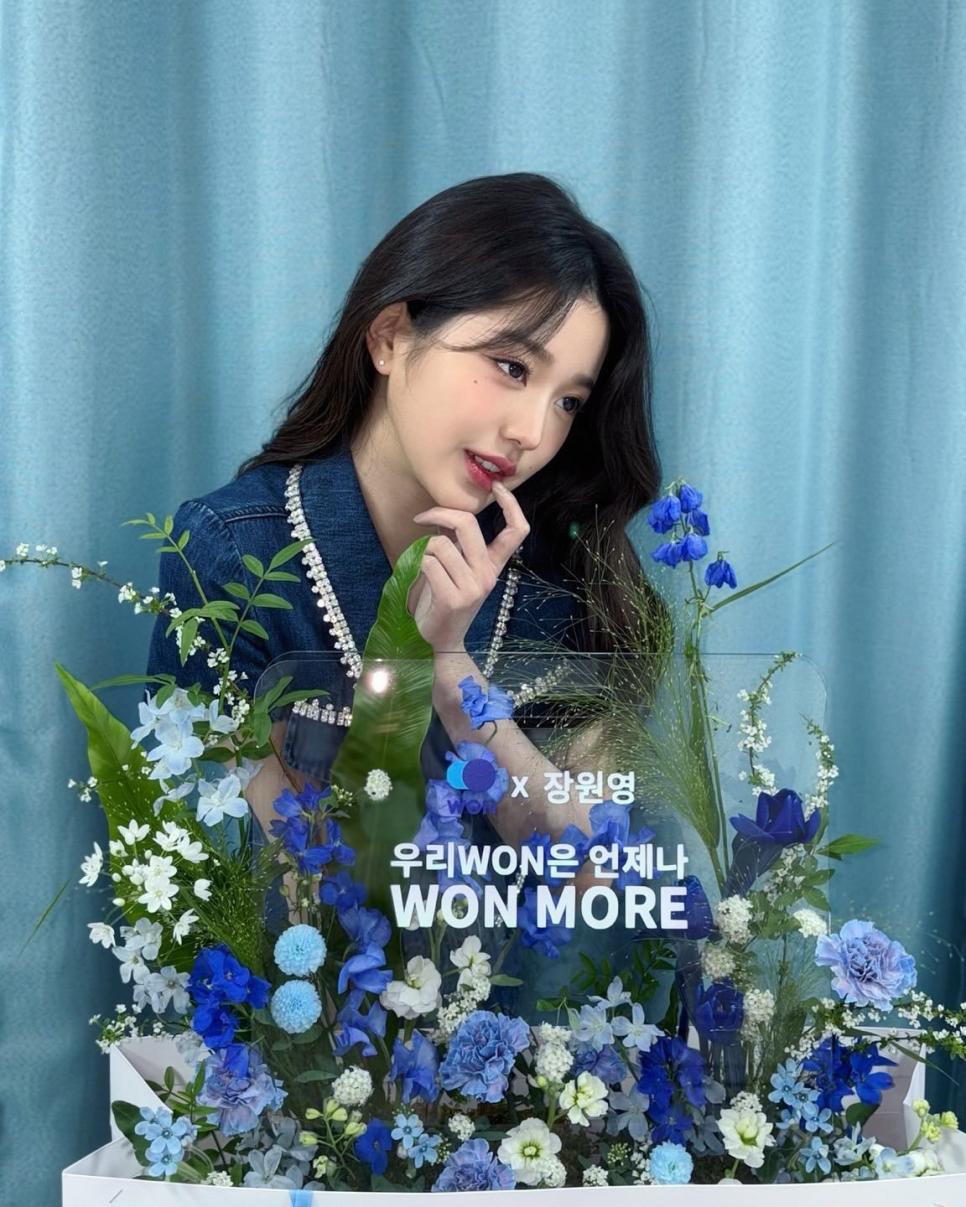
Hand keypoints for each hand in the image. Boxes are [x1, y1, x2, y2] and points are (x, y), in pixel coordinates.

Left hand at [406, 480, 529, 652]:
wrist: (437, 641)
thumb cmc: (442, 599)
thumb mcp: (456, 569)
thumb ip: (457, 543)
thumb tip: (446, 514)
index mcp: (493, 566)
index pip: (517, 531)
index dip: (511, 505)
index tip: (499, 488)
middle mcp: (487, 575)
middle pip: (468, 524)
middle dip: (440, 513)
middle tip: (422, 518)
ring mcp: (472, 587)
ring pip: (440, 544)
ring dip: (423, 549)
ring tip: (423, 565)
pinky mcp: (453, 598)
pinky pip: (428, 563)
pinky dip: (417, 565)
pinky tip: (420, 579)